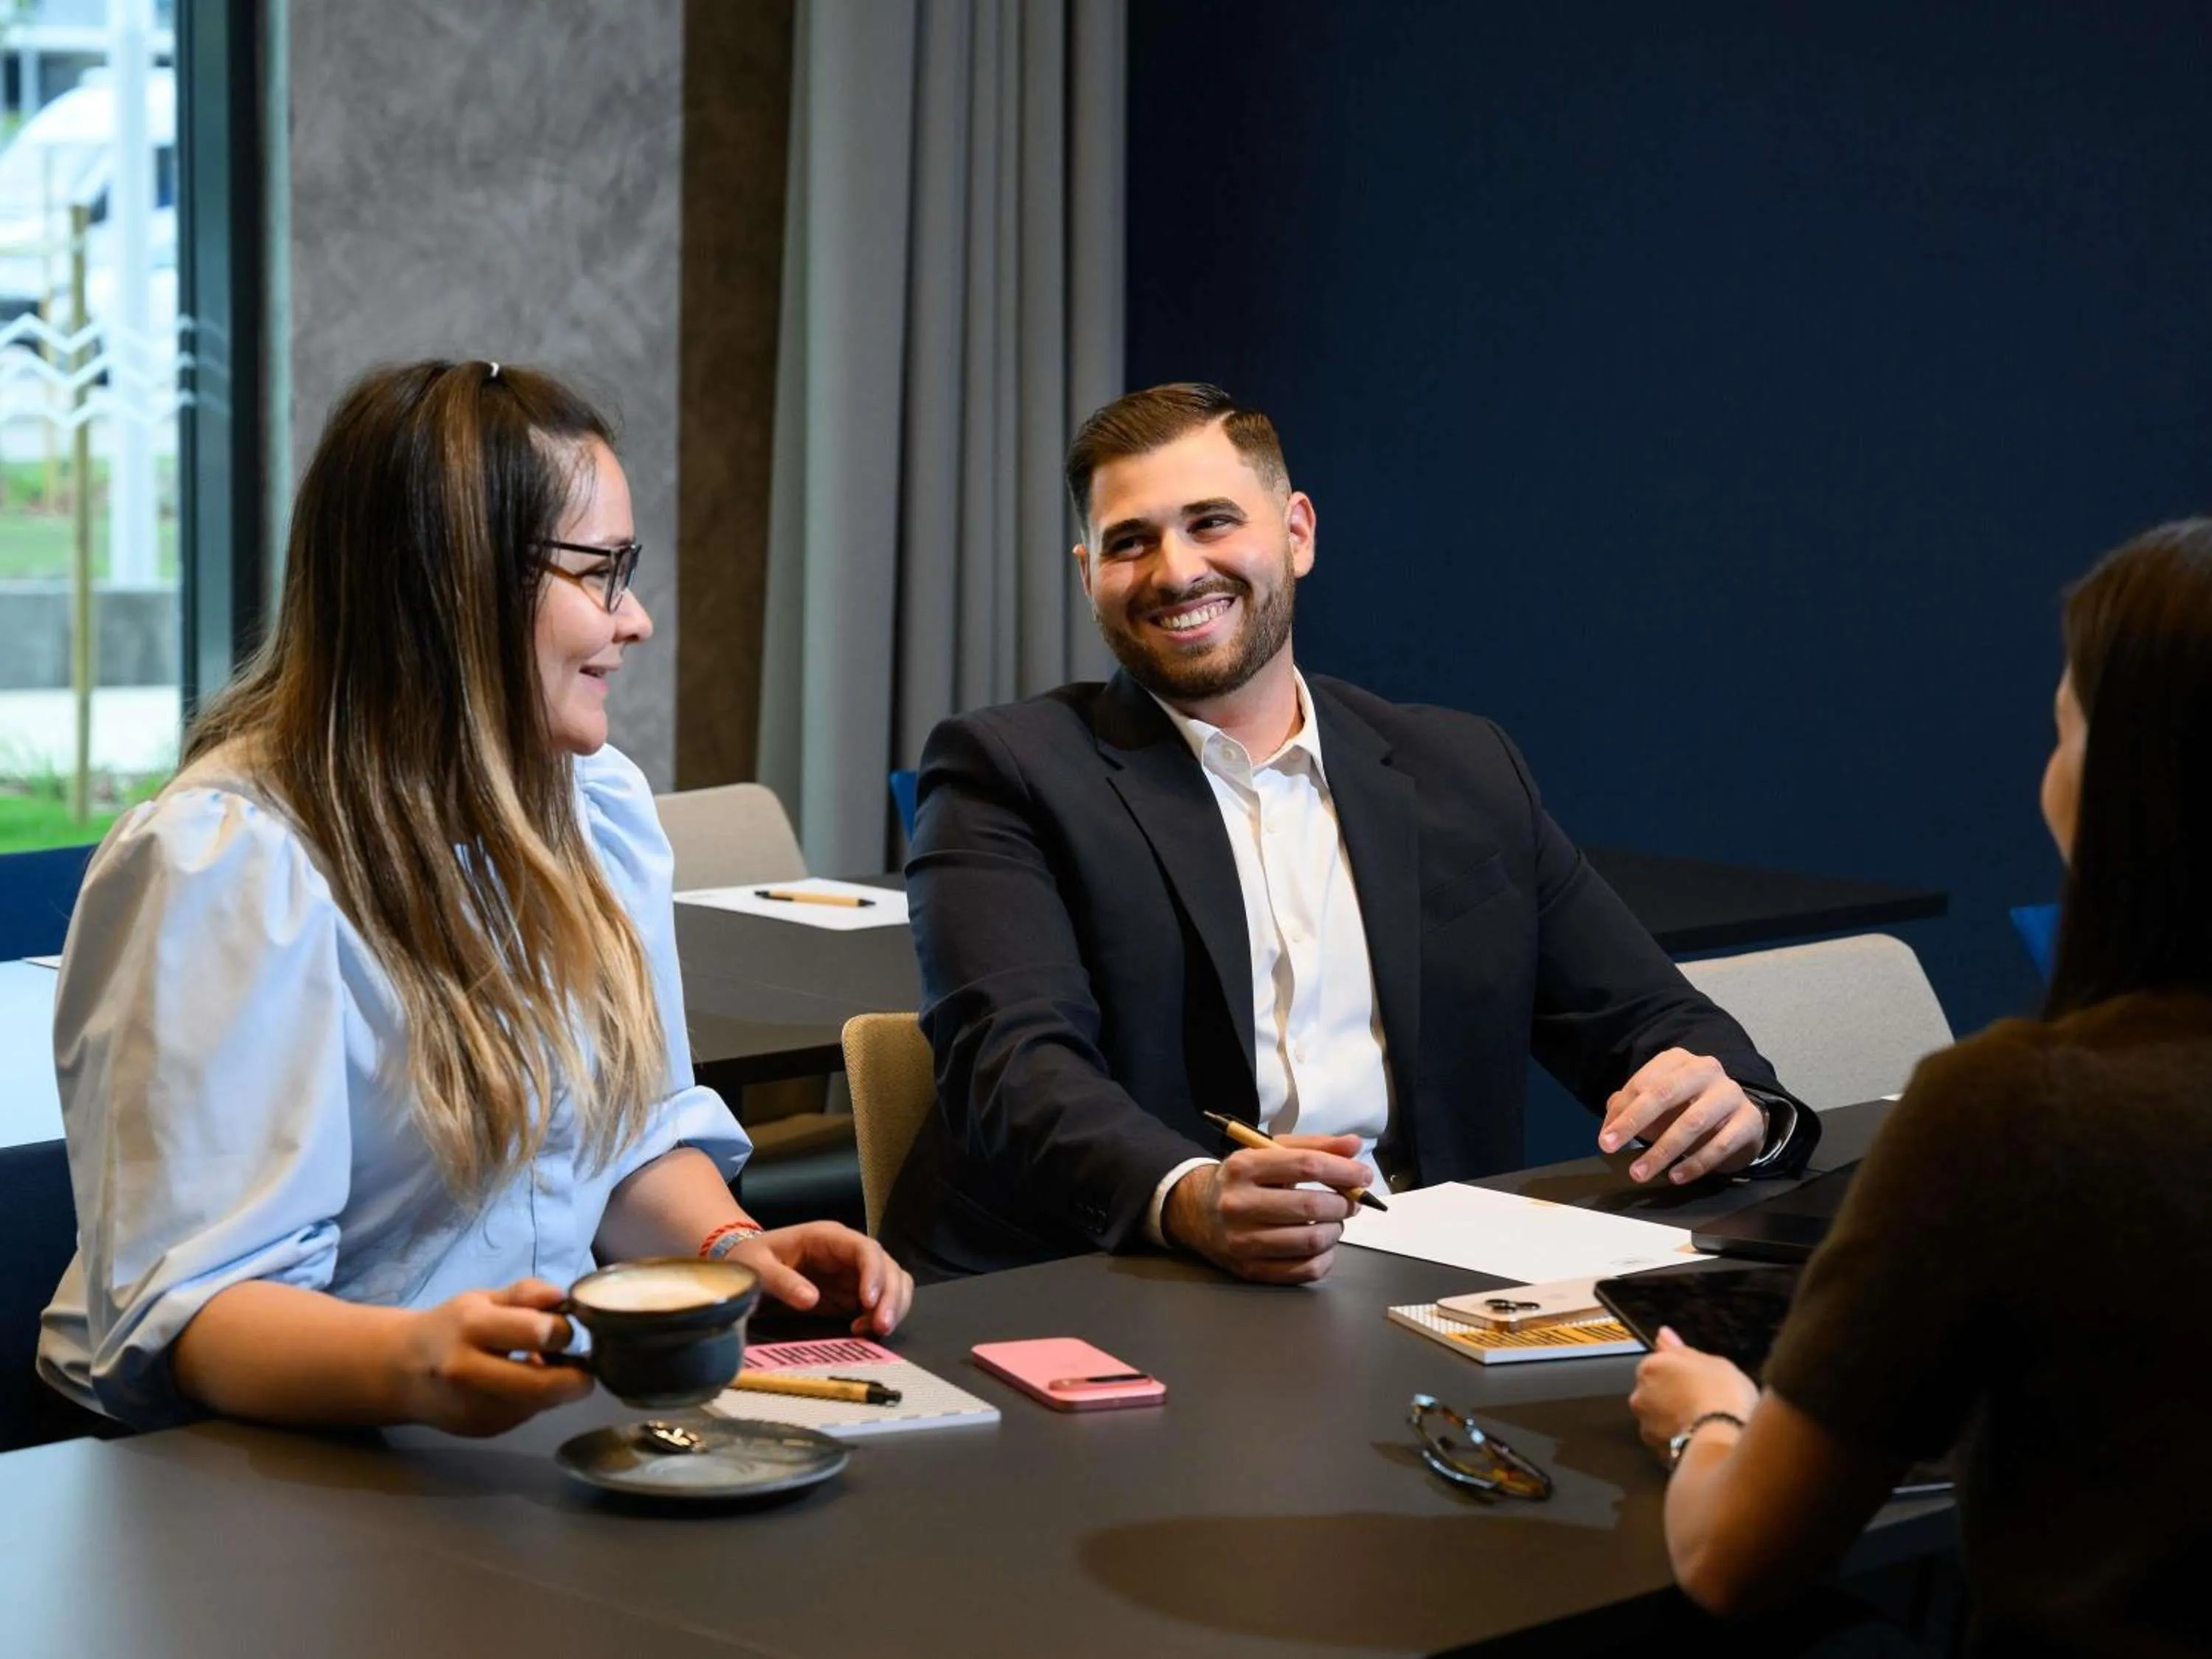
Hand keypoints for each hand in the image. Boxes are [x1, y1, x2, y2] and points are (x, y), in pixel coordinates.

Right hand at [386, 1278, 593, 1435]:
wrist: (402, 1371)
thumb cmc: (452, 1326)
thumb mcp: (485, 1298)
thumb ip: (526, 1294)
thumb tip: (563, 1298)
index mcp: (471, 1327)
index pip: (538, 1331)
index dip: (562, 1331)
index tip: (566, 1327)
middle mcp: (468, 1371)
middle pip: (542, 1385)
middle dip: (575, 1378)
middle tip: (584, 1368)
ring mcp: (472, 1407)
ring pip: (538, 1404)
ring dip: (556, 1389)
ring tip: (546, 1369)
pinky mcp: (480, 1430)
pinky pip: (525, 1415)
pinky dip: (535, 1401)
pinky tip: (522, 1384)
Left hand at [728, 1223, 914, 1336]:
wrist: (750, 1265)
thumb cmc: (753, 1258)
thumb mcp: (759, 1266)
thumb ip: (783, 1281)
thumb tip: (811, 1300)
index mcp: (829, 1237)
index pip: (865, 1248)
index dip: (874, 1273)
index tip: (869, 1301)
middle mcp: (848, 1252)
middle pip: (887, 1267)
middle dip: (890, 1296)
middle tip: (882, 1327)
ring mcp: (854, 1272)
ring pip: (893, 1282)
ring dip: (894, 1306)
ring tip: (878, 1331)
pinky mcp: (853, 1292)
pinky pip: (881, 1300)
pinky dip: (882, 1314)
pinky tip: (864, 1331)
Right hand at [1162, 1134, 1370, 1284]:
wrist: (1196, 1211)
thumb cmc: (1244, 1179)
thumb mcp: (1269, 1152)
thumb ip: (1313, 1147)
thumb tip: (1354, 1146)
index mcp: (1243, 1167)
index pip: (1306, 1165)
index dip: (1343, 1170)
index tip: (1363, 1175)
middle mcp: (1238, 1204)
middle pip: (1309, 1206)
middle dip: (1343, 1203)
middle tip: (1350, 1201)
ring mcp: (1241, 1241)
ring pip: (1309, 1241)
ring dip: (1335, 1231)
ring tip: (1334, 1222)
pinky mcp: (1248, 1269)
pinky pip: (1302, 1271)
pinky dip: (1325, 1259)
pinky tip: (1323, 1245)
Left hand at [1600, 1049, 1765, 1183]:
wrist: (1740, 1121)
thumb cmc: (1688, 1109)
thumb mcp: (1659, 1105)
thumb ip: (1631, 1107)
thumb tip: (1610, 1124)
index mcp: (1677, 1060)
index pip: (1643, 1083)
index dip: (1621, 1112)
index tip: (1604, 1139)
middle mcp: (1705, 1069)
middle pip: (1665, 1093)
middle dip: (1634, 1122)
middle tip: (1610, 1147)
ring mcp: (1730, 1093)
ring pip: (1692, 1122)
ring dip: (1662, 1150)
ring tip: (1640, 1172)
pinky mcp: (1749, 1119)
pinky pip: (1721, 1144)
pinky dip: (1695, 1163)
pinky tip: (1676, 1177)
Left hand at [1628, 1327, 1760, 1458]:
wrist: (1724, 1436)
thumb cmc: (1722, 1392)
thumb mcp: (1711, 1361)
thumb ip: (1680, 1350)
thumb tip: (1662, 1334)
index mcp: (1651, 1367)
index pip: (1658, 1366)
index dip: (1680, 1374)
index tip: (1700, 1382)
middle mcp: (1640, 1395)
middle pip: (1654, 1393)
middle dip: (1672, 1398)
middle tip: (1703, 1403)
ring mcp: (1646, 1425)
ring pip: (1658, 1420)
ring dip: (1674, 1421)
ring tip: (1704, 1425)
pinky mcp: (1656, 1451)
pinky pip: (1668, 1443)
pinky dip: (1679, 1442)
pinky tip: (1700, 1440)